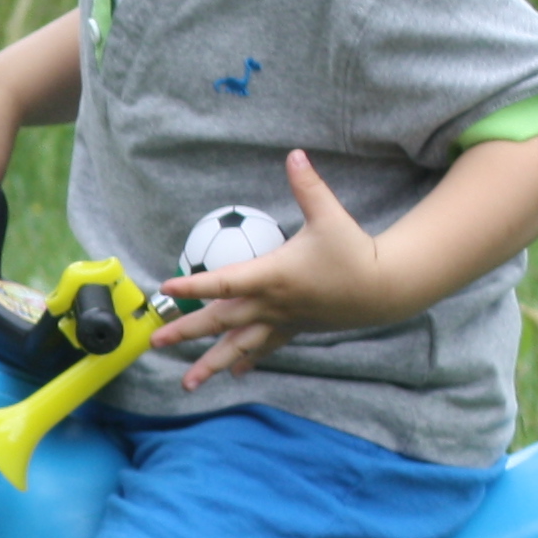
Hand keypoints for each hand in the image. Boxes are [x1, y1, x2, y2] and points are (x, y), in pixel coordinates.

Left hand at [153, 150, 410, 384]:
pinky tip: (232, 374)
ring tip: (186, 383)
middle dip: (185, 331)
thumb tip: (295, 153)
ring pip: (238, 346)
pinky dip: (245, 359)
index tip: (167, 287)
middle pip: (220, 320)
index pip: (224, 281)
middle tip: (154, 342)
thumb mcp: (330, 214)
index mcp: (272, 275)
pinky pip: (263, 348)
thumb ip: (308, 186)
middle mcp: (270, 304)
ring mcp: (280, 321)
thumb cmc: (353, 250)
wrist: (384, 288)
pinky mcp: (292, 329)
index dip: (194, 284)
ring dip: (210, 364)